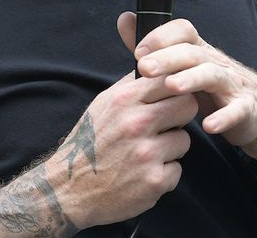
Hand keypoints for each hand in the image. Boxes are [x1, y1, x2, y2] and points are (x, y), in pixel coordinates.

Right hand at [47, 70, 198, 227]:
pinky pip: (176, 170)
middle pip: (188, 106)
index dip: (175, 90)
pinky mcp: (154, 181)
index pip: (171, 81)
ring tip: (146, 155)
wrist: (68, 190)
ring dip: (170, 149)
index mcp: (123, 101)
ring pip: (184, 140)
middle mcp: (136, 124)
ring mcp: (146, 153)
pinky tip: (143, 176)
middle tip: (165, 127)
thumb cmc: (88, 144)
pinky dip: (163, 175)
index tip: (170, 99)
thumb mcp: (102, 105)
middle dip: (180, 117)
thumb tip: (154, 66)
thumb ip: (129, 86)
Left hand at [117, 12, 256, 159]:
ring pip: (213, 75)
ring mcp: (232, 84)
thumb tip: (125, 20)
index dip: (161, 37)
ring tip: (172, 87)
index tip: (138, 52)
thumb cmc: (211, 88)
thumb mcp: (182, 67)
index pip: (183, 31)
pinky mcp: (245, 108)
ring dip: (192, 79)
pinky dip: (224, 117)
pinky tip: (209, 125)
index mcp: (198, 51)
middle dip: (167, 58)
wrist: (256, 111)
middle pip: (192, 52)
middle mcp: (215, 62)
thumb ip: (153, 48)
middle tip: (144, 68)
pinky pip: (237, 110)